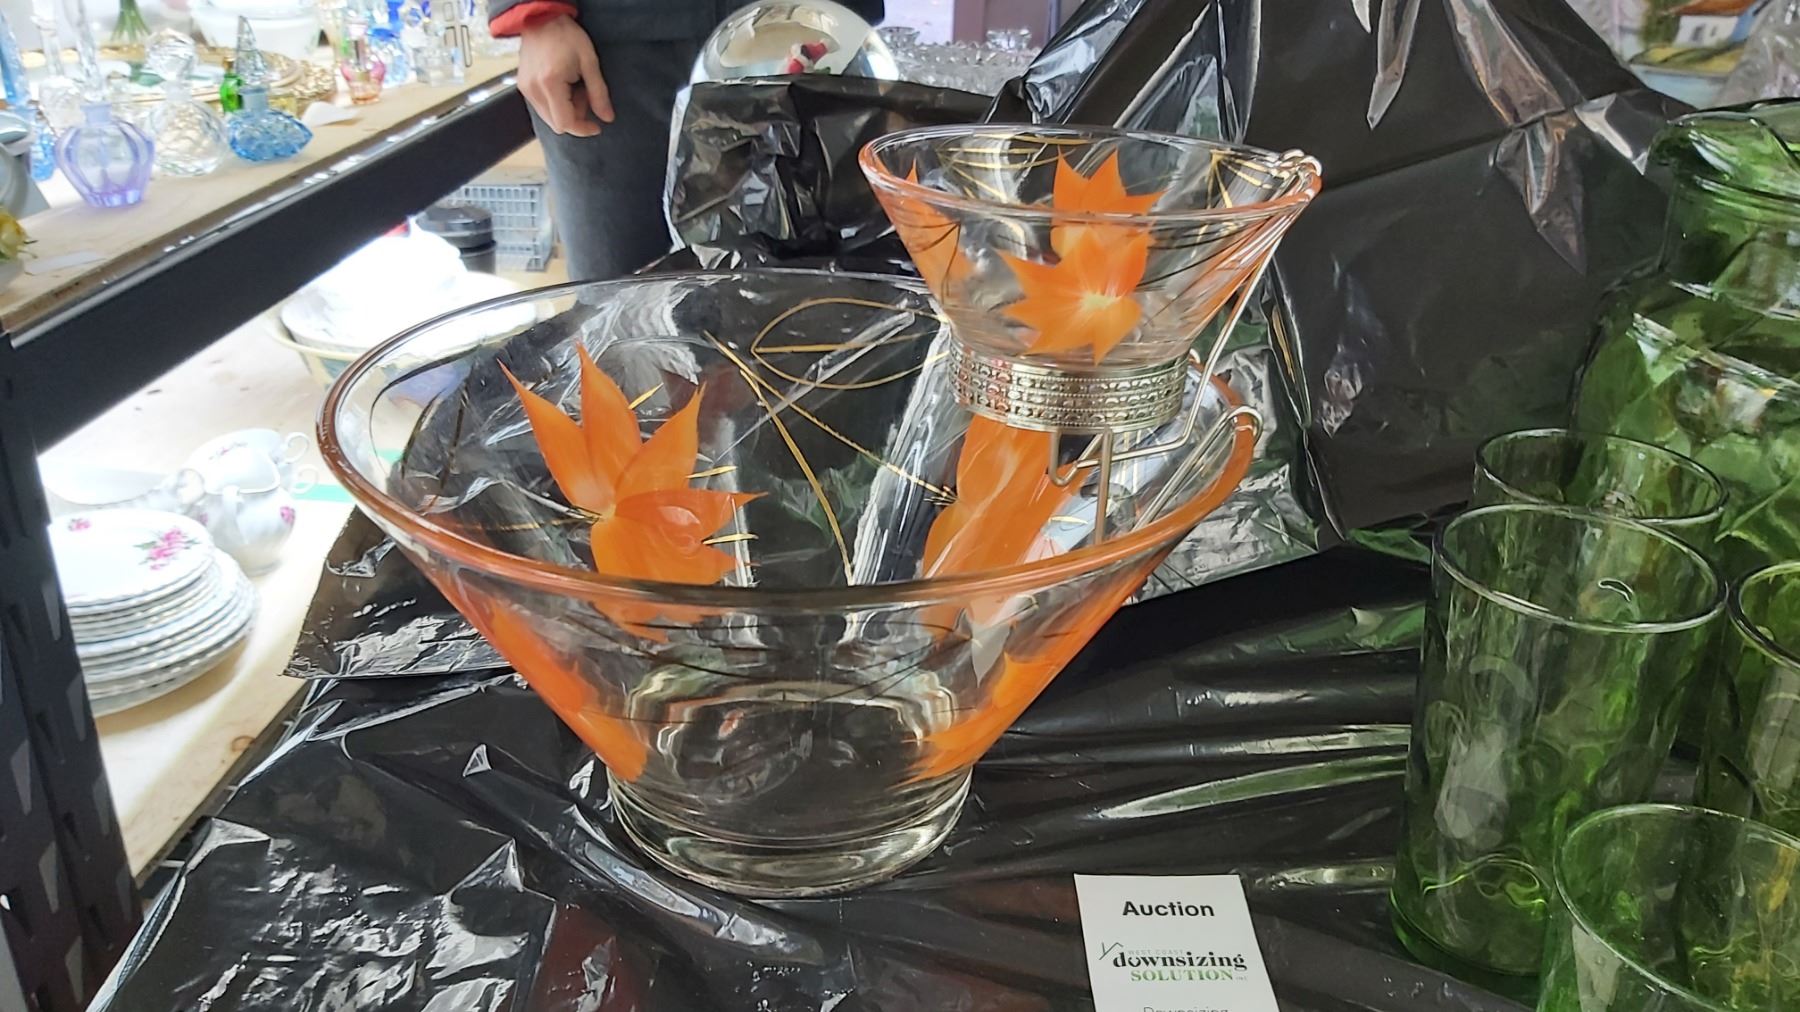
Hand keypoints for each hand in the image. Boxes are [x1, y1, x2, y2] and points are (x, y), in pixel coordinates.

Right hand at [518, 15, 613, 136]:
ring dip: (565, 110)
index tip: (597, 125)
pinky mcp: (523, 86)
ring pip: (549, 117)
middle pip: (556, 124)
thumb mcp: (589, 62)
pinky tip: (563, 85)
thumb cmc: (566, 35)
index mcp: (550, 84)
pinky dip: (556, 103)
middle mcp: (533, 89)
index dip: (583, 128)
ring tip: (574, 87)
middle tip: (585, 95)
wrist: (542, 19)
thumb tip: (607, 117)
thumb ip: (599, 93)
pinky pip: (542, 107)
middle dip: (575, 117)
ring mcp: (526, 88)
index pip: (565, 123)